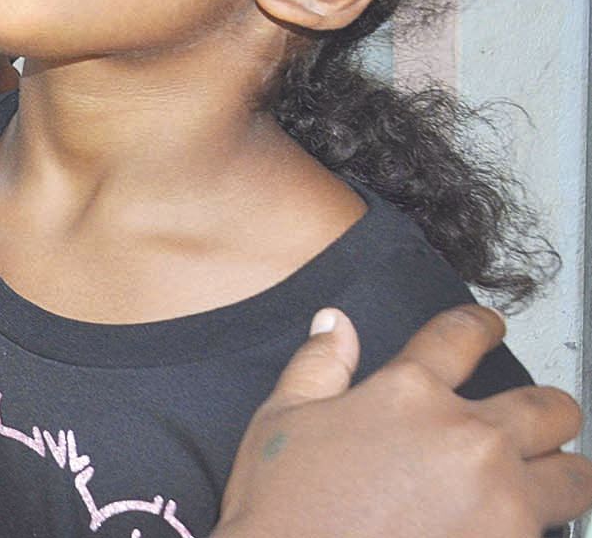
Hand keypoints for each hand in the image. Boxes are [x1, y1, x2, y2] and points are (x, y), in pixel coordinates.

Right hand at [216, 305, 591, 537]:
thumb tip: (335, 325)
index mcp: (408, 393)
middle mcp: (467, 438)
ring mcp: (500, 500)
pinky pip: (551, 532)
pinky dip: (535, 527)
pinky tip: (509, 526)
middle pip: (549, 407)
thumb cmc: (284, 510)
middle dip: (547, 409)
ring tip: (546, 480)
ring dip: (561, 474)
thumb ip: (317, 365)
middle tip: (536, 418)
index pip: (462, 335)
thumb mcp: (280, 421)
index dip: (481, 324)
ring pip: (576, 476)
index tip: (489, 326)